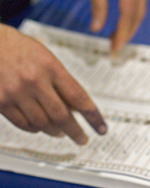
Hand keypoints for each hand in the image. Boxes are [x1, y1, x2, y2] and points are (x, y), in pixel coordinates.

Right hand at [0, 24, 106, 144]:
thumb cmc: (19, 48)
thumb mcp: (46, 58)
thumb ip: (61, 82)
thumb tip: (75, 109)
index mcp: (51, 67)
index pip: (78, 97)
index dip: (93, 116)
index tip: (101, 128)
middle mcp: (35, 81)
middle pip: (62, 116)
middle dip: (75, 132)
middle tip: (82, 139)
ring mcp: (16, 93)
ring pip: (42, 123)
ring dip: (55, 131)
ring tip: (60, 132)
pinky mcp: (1, 102)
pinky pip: (23, 124)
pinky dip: (35, 129)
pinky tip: (40, 127)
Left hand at [80, 0, 147, 52]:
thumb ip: (98, 5)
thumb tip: (97, 29)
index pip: (129, 13)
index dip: (123, 32)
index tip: (116, 47)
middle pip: (138, 14)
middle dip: (128, 33)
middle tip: (115, 48)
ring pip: (140, 10)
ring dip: (130, 26)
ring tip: (116, 39)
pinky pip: (138, 3)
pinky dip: (131, 16)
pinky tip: (121, 24)